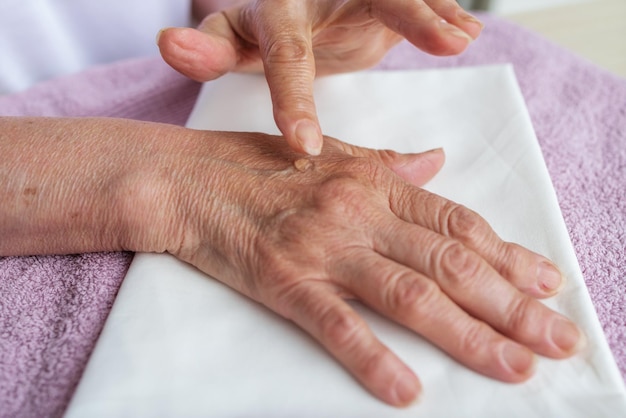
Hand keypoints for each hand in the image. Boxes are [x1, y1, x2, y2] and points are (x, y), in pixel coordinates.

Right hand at [133, 128, 582, 406]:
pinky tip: (408, 391)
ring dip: (467, 335)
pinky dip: (373, 358)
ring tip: (514, 366)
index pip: (456, 222)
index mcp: (374, 183)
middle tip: (556, 339)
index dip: (507, 255)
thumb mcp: (333, 153)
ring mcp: (323, 249)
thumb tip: (434, 163)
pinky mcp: (285, 282)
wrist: (190, 180)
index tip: (546, 284)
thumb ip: (389, 165)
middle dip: (510, 304)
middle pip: (449, 262)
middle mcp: (358, 213)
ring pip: (409, 295)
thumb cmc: (261, 164)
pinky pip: (336, 325)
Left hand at [157, 0, 482, 154]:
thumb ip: (210, 47)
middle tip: (445, 40)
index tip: (304, 146)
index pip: (287, 53)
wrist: (298, 2)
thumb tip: (168, 45)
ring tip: (461, 37)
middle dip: (409, 14)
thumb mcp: (233, 37)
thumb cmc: (261, 27)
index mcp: (277, 7)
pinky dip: (444, 13)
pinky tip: (467, 32)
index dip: (295, 97)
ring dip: (433, 11)